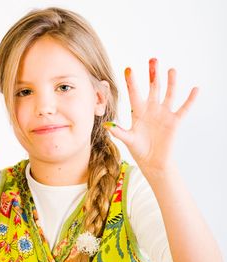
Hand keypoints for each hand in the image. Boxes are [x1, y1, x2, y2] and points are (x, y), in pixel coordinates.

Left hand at [104, 58, 197, 174]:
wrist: (152, 162)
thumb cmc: (139, 150)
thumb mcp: (128, 140)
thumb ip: (119, 132)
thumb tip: (106, 125)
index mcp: (138, 112)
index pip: (134, 93)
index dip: (132, 82)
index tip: (128, 69)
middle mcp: (151, 109)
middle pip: (153, 88)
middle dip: (153, 74)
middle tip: (153, 59)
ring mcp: (164, 114)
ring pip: (168, 94)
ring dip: (171, 82)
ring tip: (171, 70)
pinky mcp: (175, 121)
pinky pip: (184, 108)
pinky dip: (190, 99)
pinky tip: (195, 89)